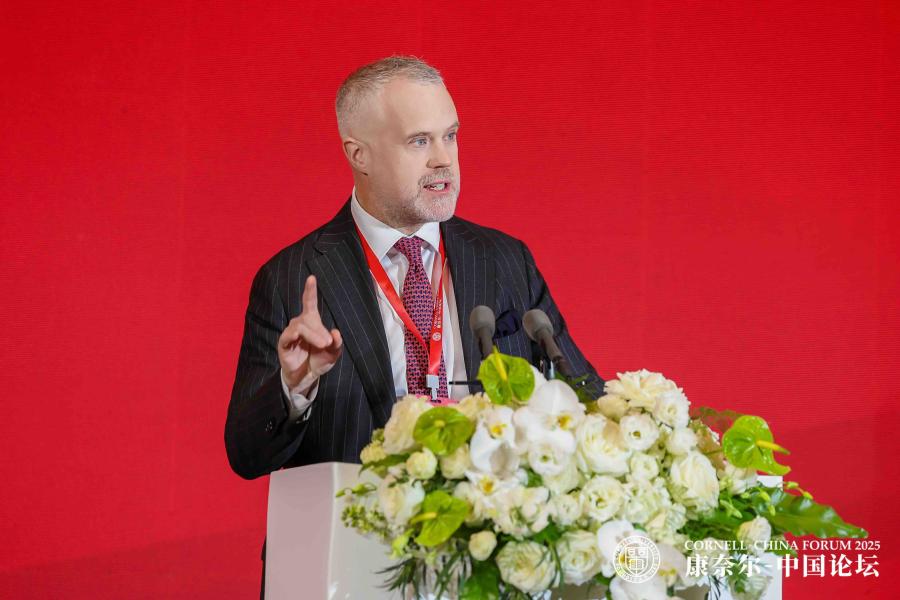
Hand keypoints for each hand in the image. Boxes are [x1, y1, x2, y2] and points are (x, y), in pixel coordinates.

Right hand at [278, 275, 342, 392]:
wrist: (307, 377)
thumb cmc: (319, 360)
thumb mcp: (333, 353)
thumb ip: (337, 343)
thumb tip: (336, 333)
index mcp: (312, 321)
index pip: (309, 302)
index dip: (310, 290)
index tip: (311, 278)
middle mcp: (300, 323)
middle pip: (309, 318)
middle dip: (320, 330)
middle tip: (328, 343)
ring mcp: (291, 332)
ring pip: (301, 325)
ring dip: (314, 335)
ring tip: (323, 345)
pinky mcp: (284, 342)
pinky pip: (290, 334)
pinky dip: (300, 336)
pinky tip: (304, 343)